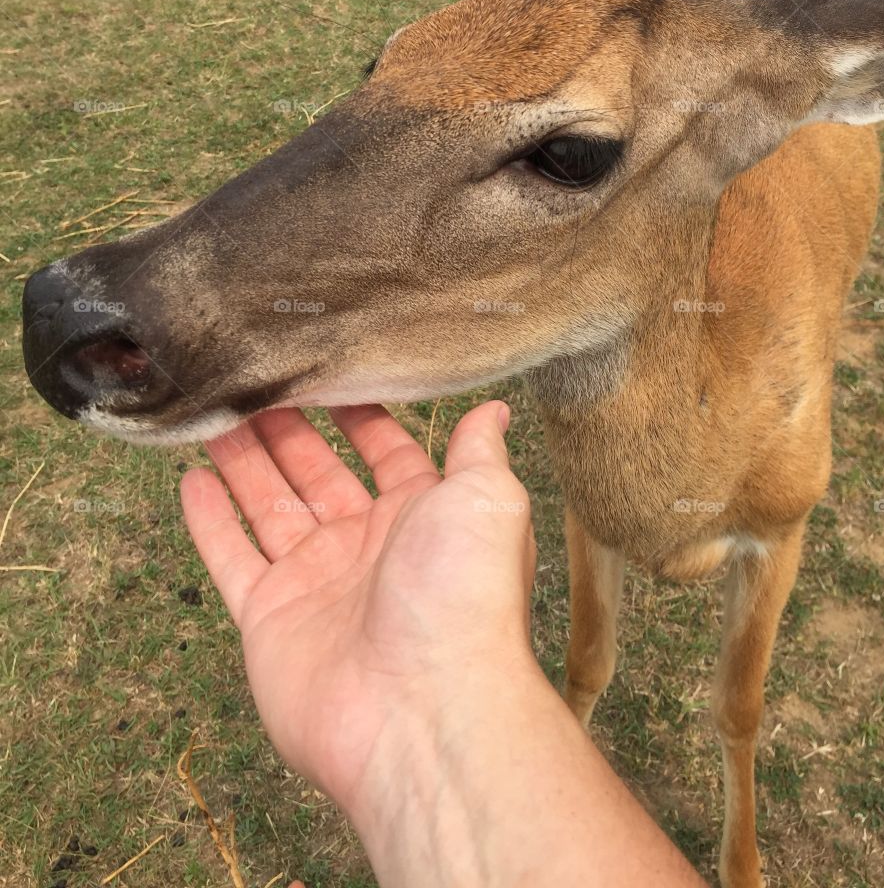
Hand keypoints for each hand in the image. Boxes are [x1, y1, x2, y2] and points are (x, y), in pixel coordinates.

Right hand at [180, 400, 534, 810]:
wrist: (422, 710)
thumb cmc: (465, 597)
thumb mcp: (488, 501)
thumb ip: (479, 451)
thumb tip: (493, 409)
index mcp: (422, 516)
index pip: (386, 453)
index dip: (359, 415)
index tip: (328, 371)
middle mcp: (367, 547)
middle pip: (318, 473)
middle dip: (289, 430)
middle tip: (255, 383)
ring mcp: (315, 583)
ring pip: (269, 506)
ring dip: (244, 461)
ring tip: (214, 412)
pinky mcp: (268, 619)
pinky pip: (232, 558)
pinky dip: (210, 521)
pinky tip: (192, 480)